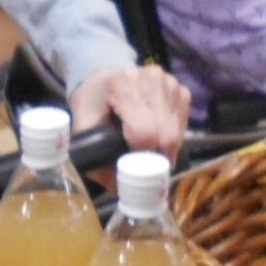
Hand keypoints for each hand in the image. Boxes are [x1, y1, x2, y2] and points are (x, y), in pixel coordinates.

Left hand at [69, 64, 190, 159]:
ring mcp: (169, 83)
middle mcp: (151, 79)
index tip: (134, 170)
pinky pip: (183, 125)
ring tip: (148, 152)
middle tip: (145, 169)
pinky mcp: (181, 90)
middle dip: (156, 158)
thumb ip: (95, 157)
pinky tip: (157, 136)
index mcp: (123, 84)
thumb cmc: (94, 103)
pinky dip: (172, 138)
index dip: (141, 157)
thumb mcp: (83, 127)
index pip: (144, 131)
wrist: (105, 77)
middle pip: (165, 134)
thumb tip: (119, 188)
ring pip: (177, 133)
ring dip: (165, 149)